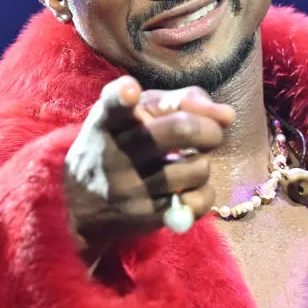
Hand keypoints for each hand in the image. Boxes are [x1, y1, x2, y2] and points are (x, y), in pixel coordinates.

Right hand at [64, 76, 234, 262]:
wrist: (81, 205)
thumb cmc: (120, 144)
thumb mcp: (136, 114)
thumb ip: (179, 100)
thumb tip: (227, 115)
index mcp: (109, 120)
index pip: (112, 105)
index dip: (123, 96)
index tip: (130, 92)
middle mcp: (116, 152)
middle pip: (181, 130)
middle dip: (210, 130)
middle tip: (211, 135)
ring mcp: (130, 188)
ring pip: (198, 168)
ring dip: (203, 163)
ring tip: (186, 164)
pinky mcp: (146, 216)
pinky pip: (199, 201)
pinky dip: (203, 193)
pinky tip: (185, 189)